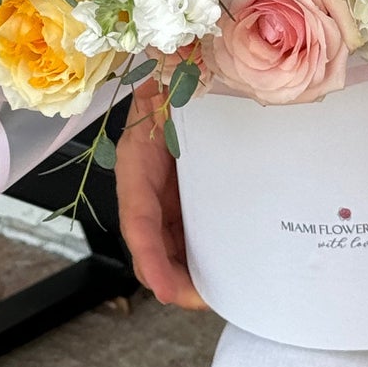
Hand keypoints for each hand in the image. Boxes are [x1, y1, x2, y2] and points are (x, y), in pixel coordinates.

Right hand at [115, 86, 209, 310]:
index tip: (171, 291)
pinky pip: (191, 231)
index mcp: (136, 162)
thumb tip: (174, 99)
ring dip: (192, 273)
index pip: (139, 221)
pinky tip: (231, 264)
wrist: (180, 68)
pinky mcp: (185, 194)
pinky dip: (205, 253)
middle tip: (209, 299)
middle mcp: (147, 185)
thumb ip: (168, 97)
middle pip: (154, 246)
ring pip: (172, 245)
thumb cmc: (173, 77)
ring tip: (225, 291)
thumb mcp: (168, 90)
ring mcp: (165, 192)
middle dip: (178, 280)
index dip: (153, 260)